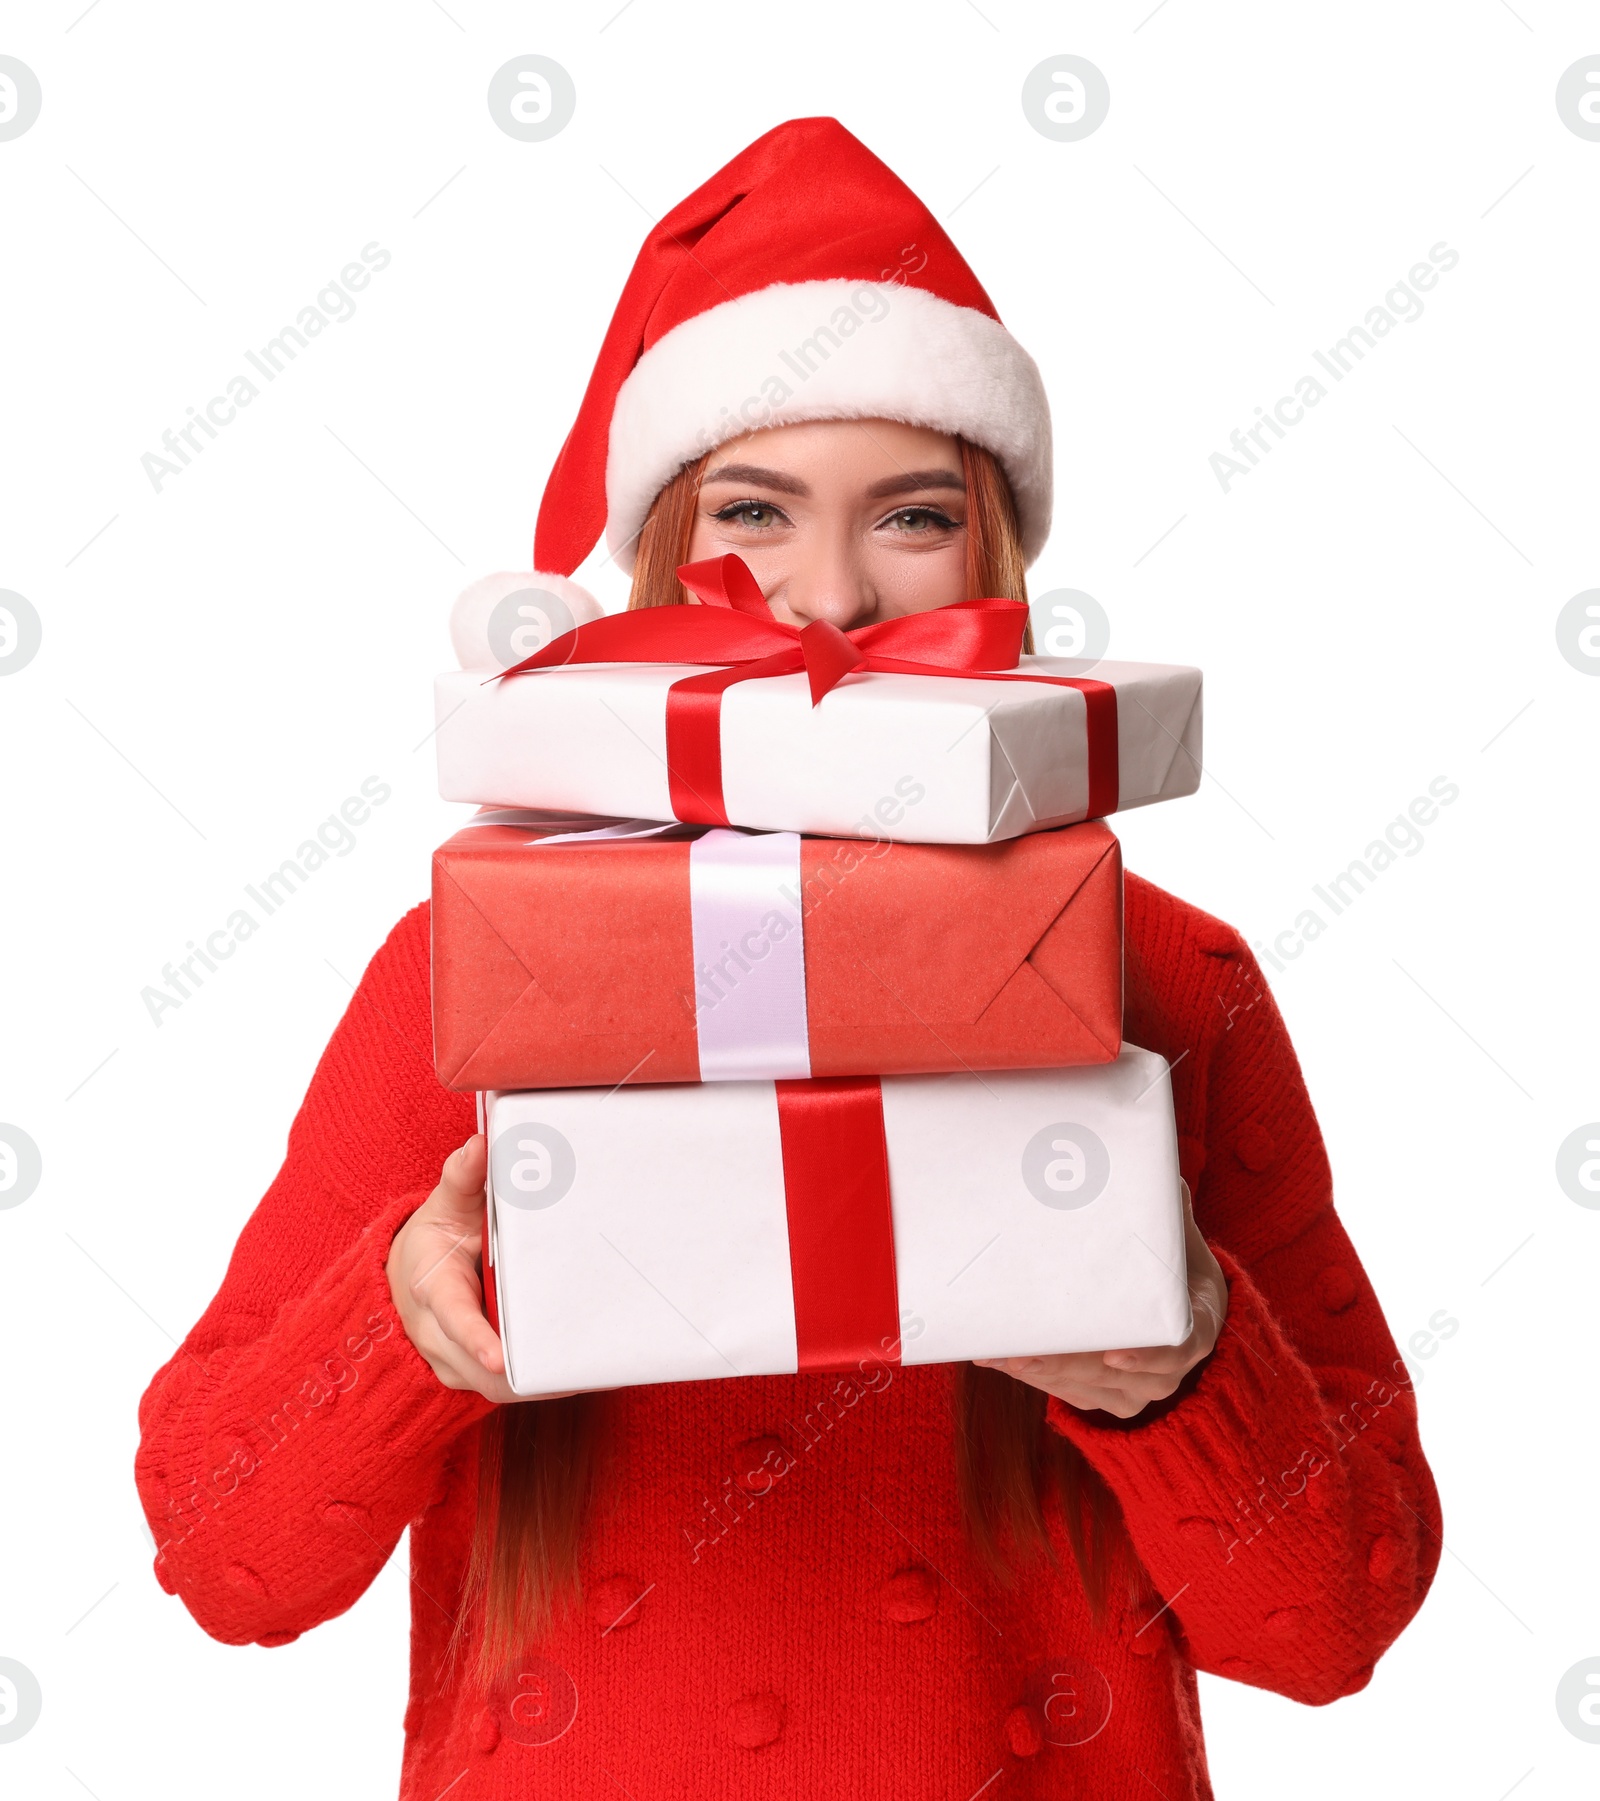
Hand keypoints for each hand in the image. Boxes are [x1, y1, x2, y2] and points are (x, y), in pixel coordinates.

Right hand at [386, 1135, 581, 1404]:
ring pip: (500, 1388)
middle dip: (528, 1369)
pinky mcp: (477, 1375)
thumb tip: (480, 1145)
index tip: (498, 1359)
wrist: (410, 1277)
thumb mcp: (446, 1205)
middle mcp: (439, 1337)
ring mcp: (456, 1363)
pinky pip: (511, 1388)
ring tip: (594, 1365)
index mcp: (433, 1290)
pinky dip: (544, 1381)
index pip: (453, 1319)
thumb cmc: (437, 1238)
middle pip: (483, 1369)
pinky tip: (585, 1369)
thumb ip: (462, 1177)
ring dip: (542, 1380)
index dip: (475, 1340)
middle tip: (582, 1358)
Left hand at [973, 1181, 1227, 1420]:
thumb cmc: (1176, 1266)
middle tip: (1022, 1352)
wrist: (1179, 1307)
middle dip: (1065, 1364)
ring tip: (996, 1352)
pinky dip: (1031, 1374)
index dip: (1146, 1356)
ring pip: (1082, 1387)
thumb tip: (1165, 1179)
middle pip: (1113, 1374)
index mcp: (1195, 1327)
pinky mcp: (1102, 1396)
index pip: (1176, 1349)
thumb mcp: (1181, 1240)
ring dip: (1038, 1371)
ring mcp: (1134, 1390)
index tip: (1112, 1353)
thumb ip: (1170, 1214)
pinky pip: (1064, 1391)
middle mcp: (1166, 1370)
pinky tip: (994, 1356)